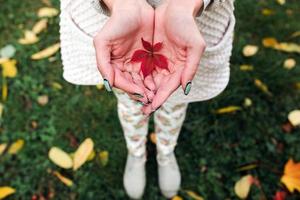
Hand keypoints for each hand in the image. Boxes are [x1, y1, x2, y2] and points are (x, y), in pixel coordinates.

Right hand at [93, 0, 154, 103]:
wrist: (134, 8)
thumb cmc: (116, 23)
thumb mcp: (103, 41)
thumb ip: (102, 63)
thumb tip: (107, 84)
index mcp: (113, 65)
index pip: (120, 82)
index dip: (129, 89)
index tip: (139, 93)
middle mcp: (124, 67)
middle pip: (131, 85)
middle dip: (140, 93)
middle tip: (149, 100)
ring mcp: (137, 64)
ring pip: (142, 82)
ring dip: (148, 90)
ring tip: (155, 96)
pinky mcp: (148, 60)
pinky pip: (152, 74)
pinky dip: (155, 81)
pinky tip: (160, 86)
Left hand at [142, 0, 205, 114]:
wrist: (175, 8)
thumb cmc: (187, 26)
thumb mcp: (195, 45)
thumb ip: (191, 67)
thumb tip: (186, 88)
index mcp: (181, 69)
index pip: (170, 87)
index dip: (161, 98)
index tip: (152, 107)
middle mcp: (170, 68)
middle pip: (159, 88)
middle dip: (151, 99)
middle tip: (142, 111)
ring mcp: (160, 62)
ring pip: (150, 81)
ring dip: (143, 92)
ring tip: (135, 101)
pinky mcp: (151, 55)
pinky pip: (143, 70)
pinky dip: (138, 78)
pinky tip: (131, 85)